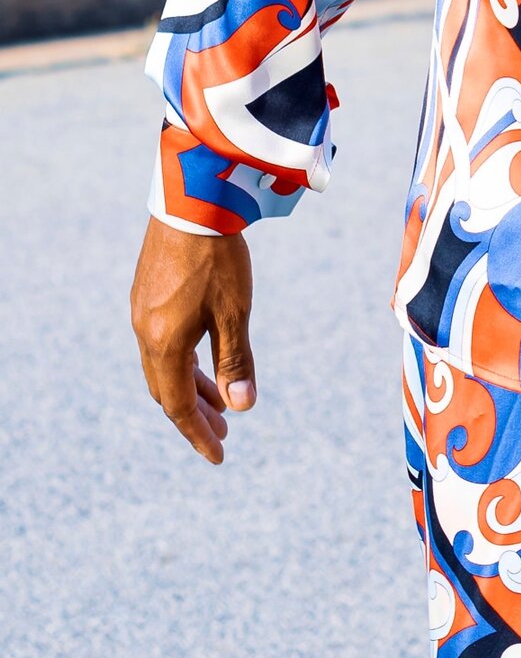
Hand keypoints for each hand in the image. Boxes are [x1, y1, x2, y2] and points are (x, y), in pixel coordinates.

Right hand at [130, 216, 256, 464]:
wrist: (192, 201)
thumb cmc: (218, 258)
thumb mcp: (235, 312)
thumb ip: (236, 361)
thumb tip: (242, 408)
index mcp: (164, 344)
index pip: (178, 406)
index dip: (199, 434)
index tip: (219, 457)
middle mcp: (145, 332)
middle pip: (168, 389)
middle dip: (196, 414)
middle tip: (223, 433)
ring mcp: (142, 311)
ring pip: (163, 365)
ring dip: (191, 386)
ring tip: (221, 401)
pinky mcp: (146, 292)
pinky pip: (161, 342)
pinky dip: (183, 360)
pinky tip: (203, 355)